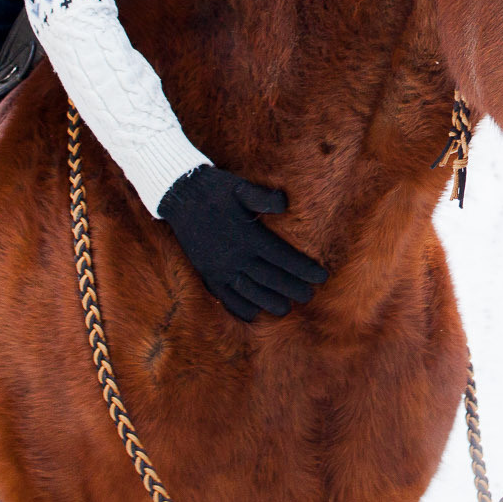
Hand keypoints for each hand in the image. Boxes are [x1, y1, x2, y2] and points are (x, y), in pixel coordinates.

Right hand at [156, 166, 327, 321]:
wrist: (181, 196)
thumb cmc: (216, 190)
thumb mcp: (241, 187)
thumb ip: (263, 197)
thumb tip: (285, 204)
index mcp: (249, 236)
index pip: (283, 257)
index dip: (304, 269)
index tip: (321, 277)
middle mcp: (236, 256)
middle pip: (270, 278)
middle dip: (292, 289)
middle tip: (309, 297)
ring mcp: (220, 267)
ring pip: (249, 291)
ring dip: (269, 302)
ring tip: (286, 310)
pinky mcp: (207, 273)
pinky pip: (224, 296)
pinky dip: (238, 307)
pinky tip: (252, 314)